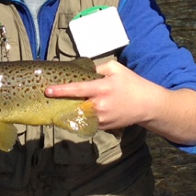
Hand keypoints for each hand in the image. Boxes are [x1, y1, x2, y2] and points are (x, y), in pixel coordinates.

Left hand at [45, 59, 195, 144]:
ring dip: (72, 110)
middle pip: (73, 105)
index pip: (77, 90)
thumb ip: (98, 68)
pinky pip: (87, 121)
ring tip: (65, 104)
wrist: (148, 106)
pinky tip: (82, 110)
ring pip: (79, 115)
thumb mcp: (117, 69)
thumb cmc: (133, 84)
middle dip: (63, 102)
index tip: (47, 91)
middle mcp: (99, 105)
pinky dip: (83, 115)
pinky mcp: (103, 127)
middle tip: (53, 98)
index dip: (61, 91)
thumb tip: (85, 71)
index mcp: (102, 88)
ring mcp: (101, 118)